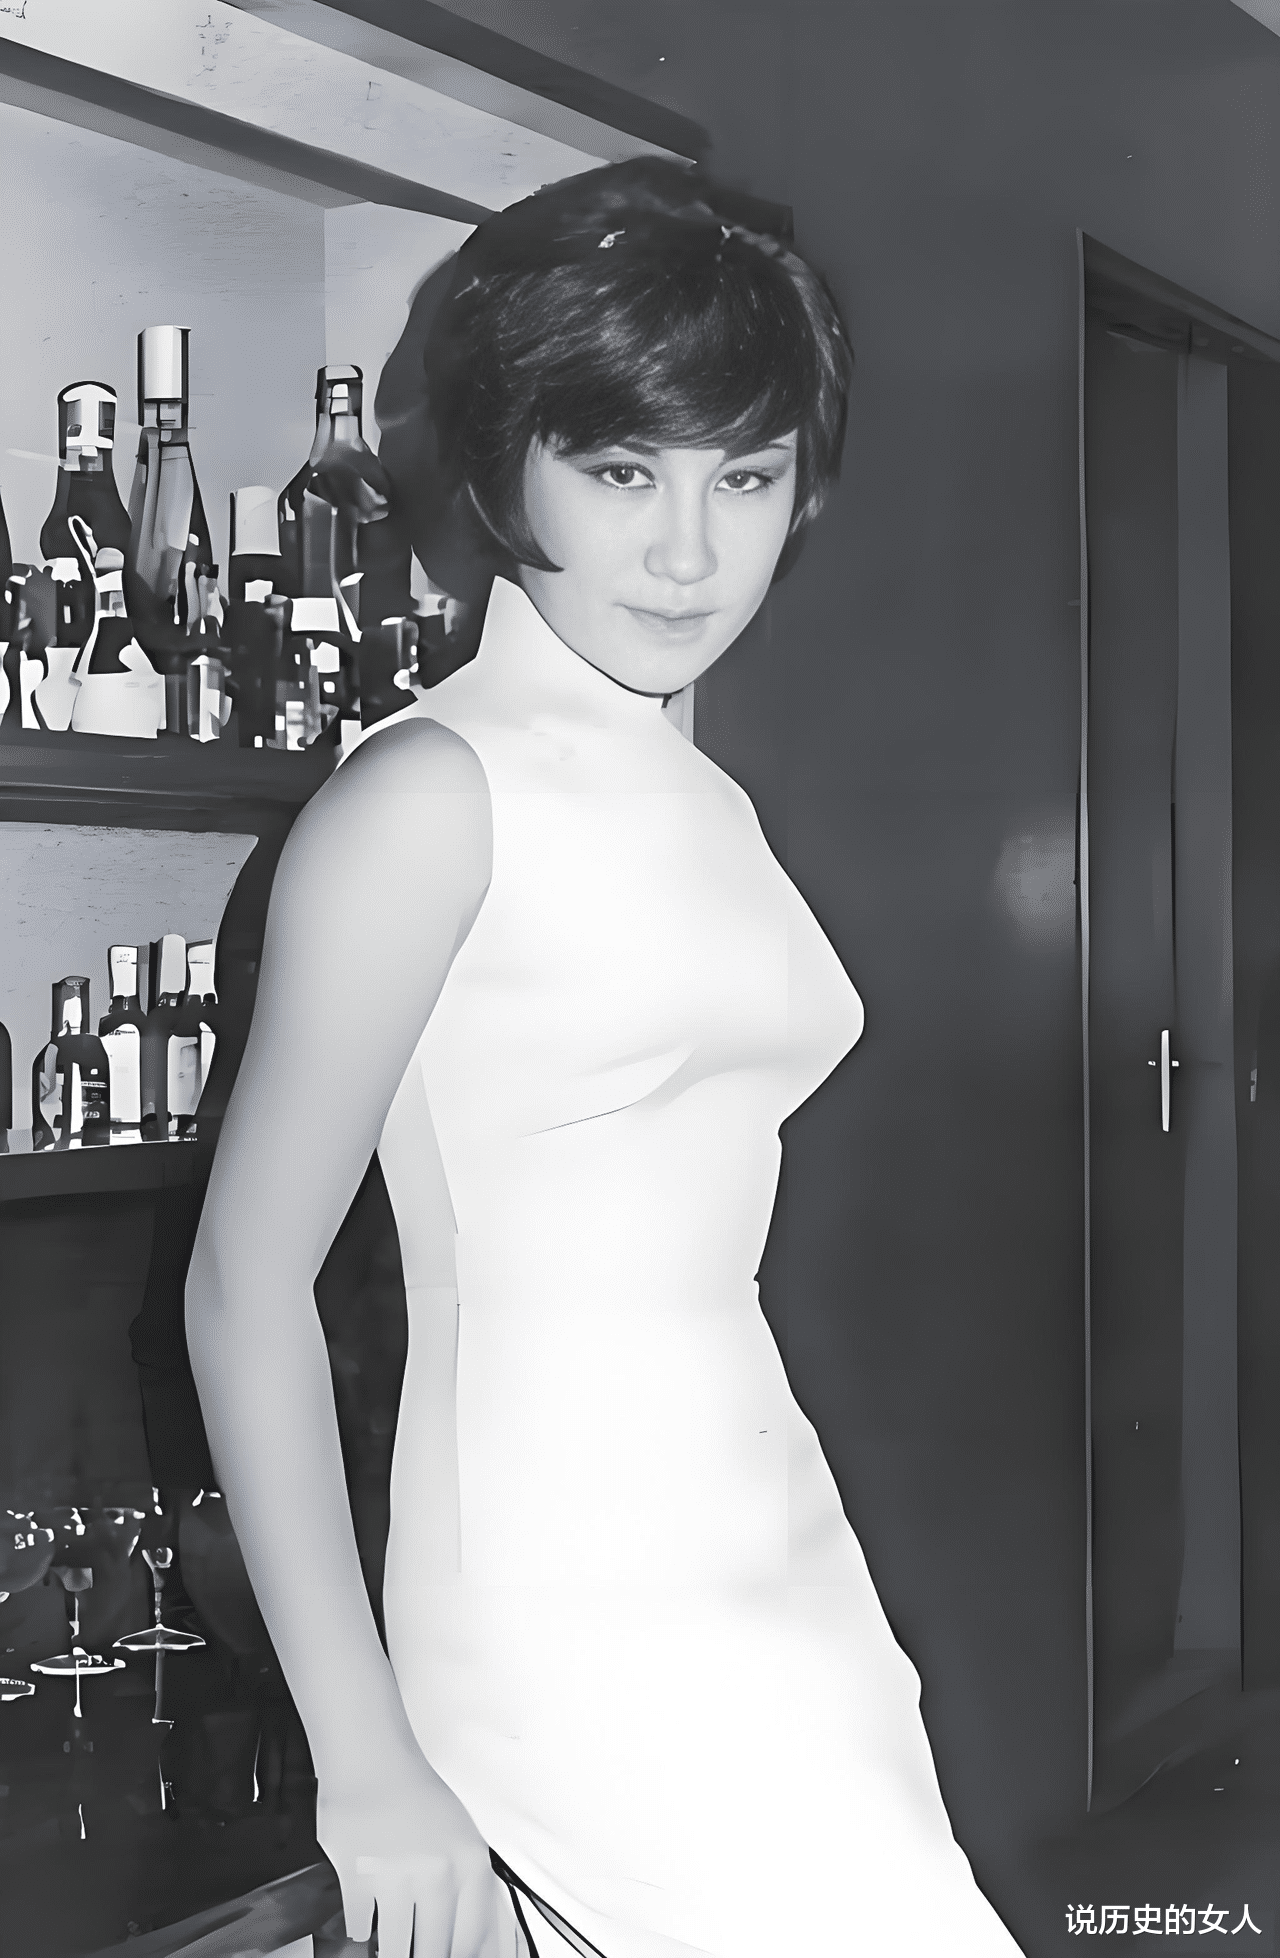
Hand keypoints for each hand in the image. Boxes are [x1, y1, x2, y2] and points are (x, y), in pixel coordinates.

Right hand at [317, 1745, 528, 1957]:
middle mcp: (439, 1873)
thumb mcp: (461, 1838)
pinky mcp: (358, 1877)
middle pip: (433, 1951)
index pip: (470, 1941)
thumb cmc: (415, 1796)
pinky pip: (358, 1929)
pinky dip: (358, 1927)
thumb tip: (474, 1946)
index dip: (455, 1956)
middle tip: (412, 1948)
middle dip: (420, 1955)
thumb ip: (470, 1891)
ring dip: (388, 1948)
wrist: (372, 1758)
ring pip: (395, 1949)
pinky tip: (363, 1910)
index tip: (444, 1955)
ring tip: (386, 1939)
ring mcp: (398, 1877)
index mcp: (470, 1864)